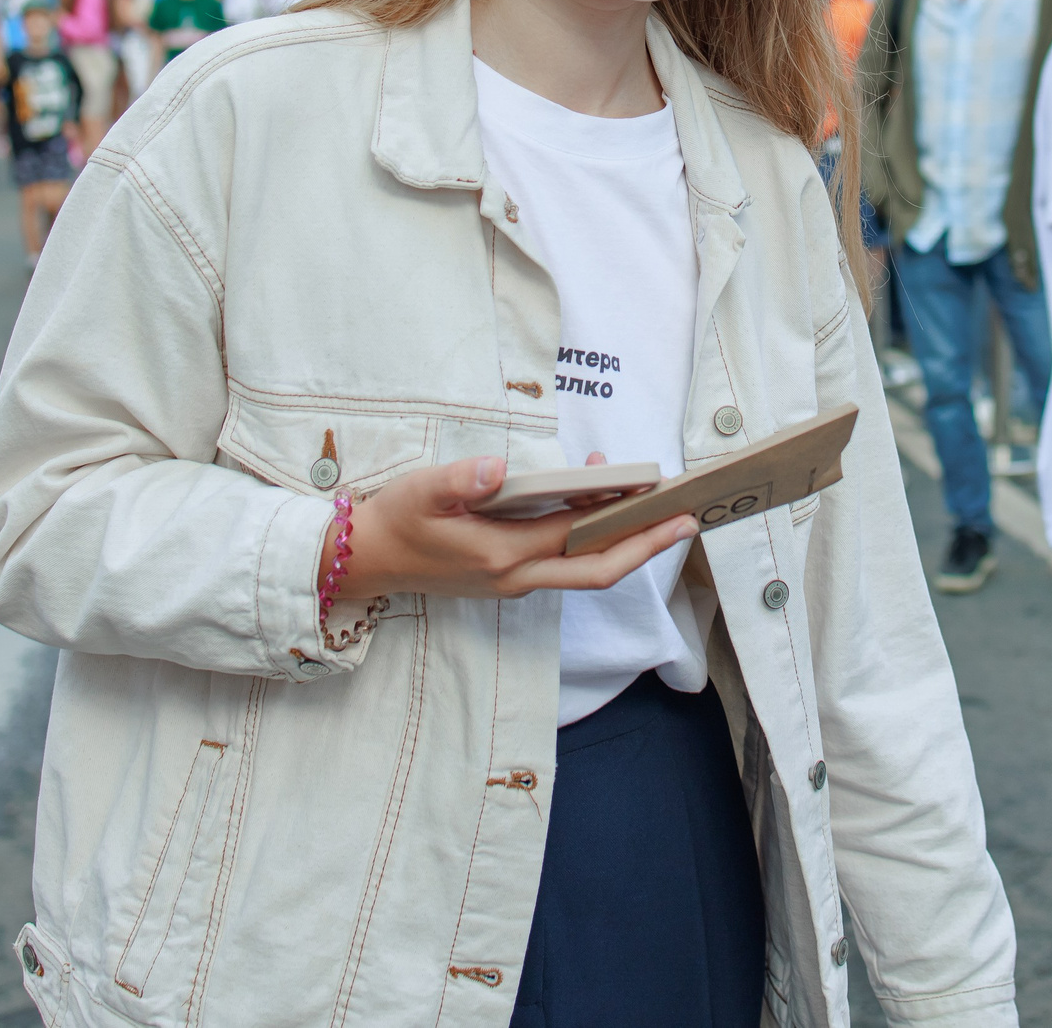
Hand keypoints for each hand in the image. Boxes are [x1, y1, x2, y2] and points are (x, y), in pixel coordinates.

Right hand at [332, 455, 694, 604]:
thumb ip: (460, 479)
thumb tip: (495, 469)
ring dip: (620, 541)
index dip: (625, 522)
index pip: (579, 538)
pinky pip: (563, 562)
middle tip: (686, 521)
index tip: (663, 502)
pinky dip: (589, 538)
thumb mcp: (421, 490)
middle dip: (646, 547)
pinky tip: (594, 505)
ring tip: (647, 502)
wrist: (365, 561)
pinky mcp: (508, 578)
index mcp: (502, 554)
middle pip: (598, 569)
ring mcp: (514, 582)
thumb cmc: (395, 520)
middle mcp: (517, 576)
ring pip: (584, 570)